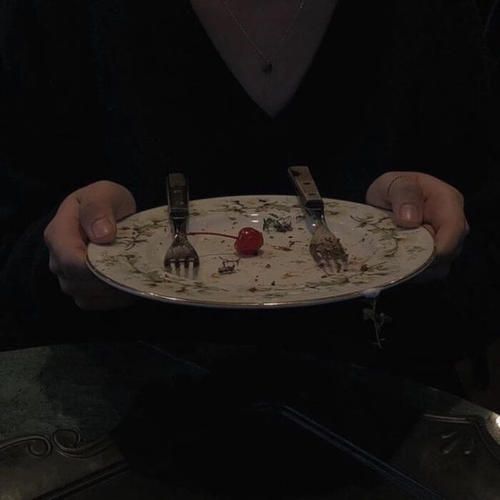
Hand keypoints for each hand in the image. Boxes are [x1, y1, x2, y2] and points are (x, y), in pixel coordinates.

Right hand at [44, 180, 137, 309]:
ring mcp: (69, 279)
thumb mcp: (104, 194)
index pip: (71, 261)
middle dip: (109, 277)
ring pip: (89, 296)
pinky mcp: (83, 292)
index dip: (96, 266)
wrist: (110, 214)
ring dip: (114, 289)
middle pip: (80, 282)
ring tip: (135, 271)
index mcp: (57, 234)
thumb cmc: (105, 202)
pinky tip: (130, 281)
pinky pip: (98, 303)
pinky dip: (116, 297)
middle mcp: (58, 261)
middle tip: (136, 265)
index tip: (122, 259)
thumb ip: (99, 209)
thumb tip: (102, 235)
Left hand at [366, 171, 468, 278]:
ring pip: (438, 268)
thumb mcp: (394, 183)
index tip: (411, 253)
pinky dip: (411, 272)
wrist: (389, 198)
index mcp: (449, 203)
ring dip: (414, 268)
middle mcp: (454, 226)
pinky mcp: (435, 258)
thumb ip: (404, 195)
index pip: (453, 231)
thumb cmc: (394, 188)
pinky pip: (428, 273)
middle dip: (421, 259)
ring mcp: (447, 244)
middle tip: (394, 253)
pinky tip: (395, 264)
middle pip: (448, 254)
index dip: (435, 247)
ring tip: (392, 257)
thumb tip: (410, 220)